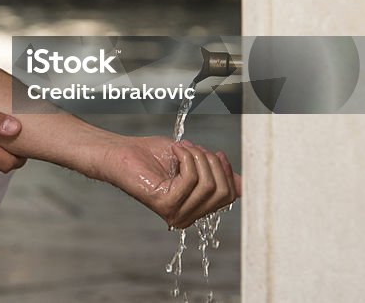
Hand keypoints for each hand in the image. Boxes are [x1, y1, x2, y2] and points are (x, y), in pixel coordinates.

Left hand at [96, 136, 240, 228]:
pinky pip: (190, 180)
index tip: (216, 153)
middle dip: (212, 163)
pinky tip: (174, 150)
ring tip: (180, 148)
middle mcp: (187, 217)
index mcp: (195, 210)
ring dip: (197, 158)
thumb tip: (242, 185)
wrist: (123, 152)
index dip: (227, 171)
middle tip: (193, 148)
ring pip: (208, 185)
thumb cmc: (153, 155)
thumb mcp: (193, 162)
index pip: (230, 196)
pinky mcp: (165, 204)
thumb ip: (216, 175)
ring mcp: (176, 213)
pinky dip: (185, 158)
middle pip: (222, 192)